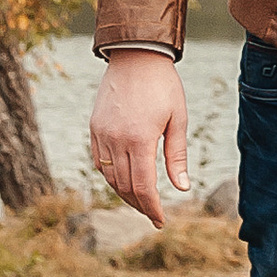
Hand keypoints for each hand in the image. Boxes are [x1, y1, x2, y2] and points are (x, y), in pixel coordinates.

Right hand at [89, 53, 187, 227]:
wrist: (135, 54)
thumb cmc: (163, 85)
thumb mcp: (177, 119)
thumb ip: (176, 156)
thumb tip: (182, 189)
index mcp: (140, 140)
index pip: (143, 187)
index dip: (152, 209)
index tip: (161, 222)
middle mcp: (116, 140)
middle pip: (125, 187)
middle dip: (140, 205)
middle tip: (153, 215)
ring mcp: (102, 134)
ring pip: (109, 177)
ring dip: (124, 193)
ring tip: (140, 200)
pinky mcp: (94, 128)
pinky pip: (98, 162)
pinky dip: (110, 176)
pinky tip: (123, 179)